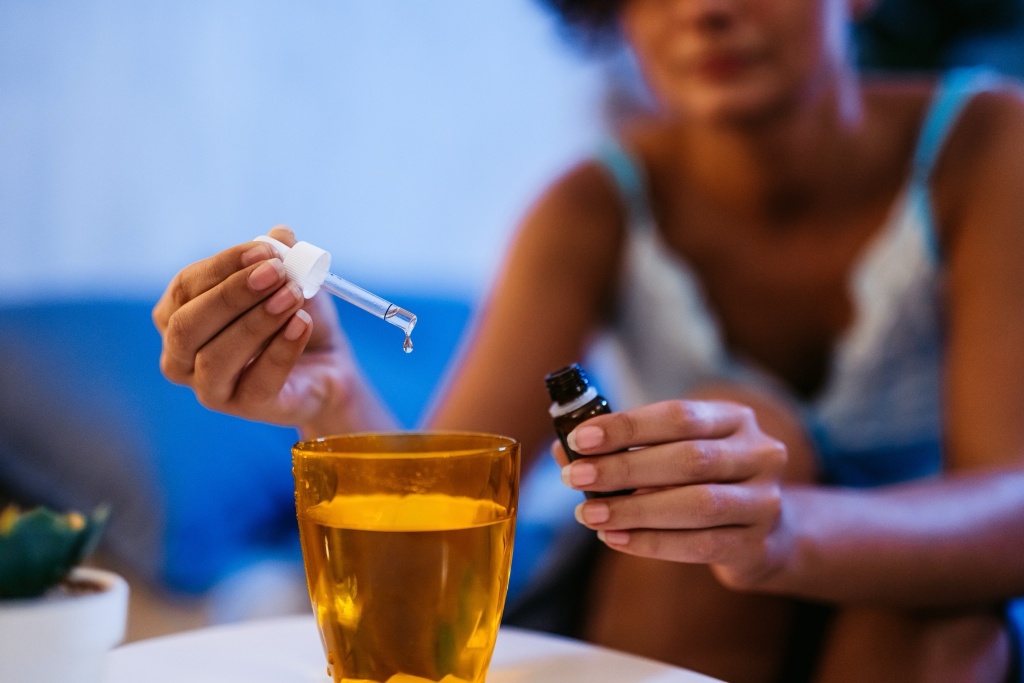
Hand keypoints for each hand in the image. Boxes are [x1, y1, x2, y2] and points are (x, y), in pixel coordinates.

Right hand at [153, 226, 358, 434]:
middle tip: (278, 273)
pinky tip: (301, 324)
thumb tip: (281, 235)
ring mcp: (210, 388)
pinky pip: (257, 382)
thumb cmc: (292, 314)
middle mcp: (181, 355)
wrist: (327, 362)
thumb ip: (279, 256)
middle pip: (188, 325)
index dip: (224, 266)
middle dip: (233, 295)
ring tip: (294, 297)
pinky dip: (281, 350)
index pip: (185, 286)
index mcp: (178, 315)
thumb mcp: (288, 278)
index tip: (265, 250)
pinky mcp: (246, 408)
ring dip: (257, 322)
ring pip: (216, 358)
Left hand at [554, 399, 791, 589]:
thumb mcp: (675, 453)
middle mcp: (759, 455)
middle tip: (575, 478)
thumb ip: (626, 448)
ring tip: (589, 514)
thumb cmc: (705, 482)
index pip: (679, 415)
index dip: (628, 427)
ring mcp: (764, 502)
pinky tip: (615, 539)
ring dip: (634, 510)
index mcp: (735, 420)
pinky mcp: (756, 545)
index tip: (580, 438)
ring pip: (696, 504)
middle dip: (623, 469)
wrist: (766, 534)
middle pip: (688, 459)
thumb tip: (563, 449)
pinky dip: (651, 542)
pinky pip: (699, 544)